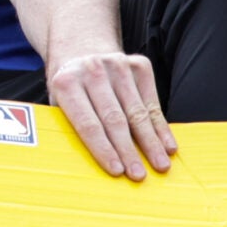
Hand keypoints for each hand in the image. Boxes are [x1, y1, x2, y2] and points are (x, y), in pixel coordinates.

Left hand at [47, 51, 175, 180]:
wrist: (83, 50)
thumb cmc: (71, 90)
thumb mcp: (57, 104)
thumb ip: (68, 128)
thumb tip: (84, 166)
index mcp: (66, 83)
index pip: (88, 123)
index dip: (103, 149)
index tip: (117, 171)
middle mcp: (92, 70)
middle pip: (114, 119)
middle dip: (128, 151)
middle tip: (139, 175)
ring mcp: (117, 65)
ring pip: (137, 112)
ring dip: (151, 142)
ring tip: (161, 165)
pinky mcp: (139, 64)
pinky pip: (152, 102)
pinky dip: (161, 127)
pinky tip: (168, 146)